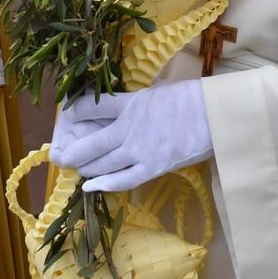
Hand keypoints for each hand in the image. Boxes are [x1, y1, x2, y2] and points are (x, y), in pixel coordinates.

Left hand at [50, 81, 212, 193]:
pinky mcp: (153, 167)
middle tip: (60, 156)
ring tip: (79, 169)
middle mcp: (129, 128)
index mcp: (132, 103)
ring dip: (87, 168)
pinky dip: (104, 184)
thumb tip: (128, 108)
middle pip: (92, 143)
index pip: (95, 107)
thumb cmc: (193, 98)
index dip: (78, 110)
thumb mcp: (159, 91)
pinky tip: (90, 186)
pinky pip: (123, 180)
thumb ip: (139, 102)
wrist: (216, 114)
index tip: (69, 113)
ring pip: (102, 163)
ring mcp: (140, 150)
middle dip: (72, 151)